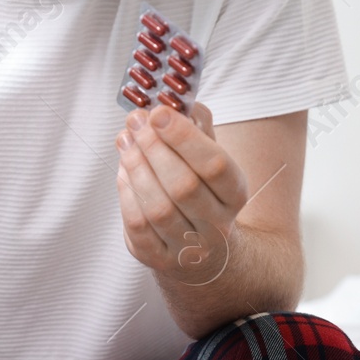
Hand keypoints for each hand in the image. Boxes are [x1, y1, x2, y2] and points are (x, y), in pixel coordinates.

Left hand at [115, 101, 247, 285]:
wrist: (202, 250)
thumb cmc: (202, 191)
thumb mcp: (210, 157)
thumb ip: (197, 127)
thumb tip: (176, 101)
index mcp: (236, 194)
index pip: (215, 165)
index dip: (184, 137)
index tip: (158, 112)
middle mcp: (217, 225)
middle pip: (184, 186)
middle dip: (154, 148)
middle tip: (135, 122)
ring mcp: (188, 247)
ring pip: (158, 207)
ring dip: (136, 168)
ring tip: (125, 141)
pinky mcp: (158, 258)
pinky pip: (138, 226)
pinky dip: (127, 193)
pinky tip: (123, 170)